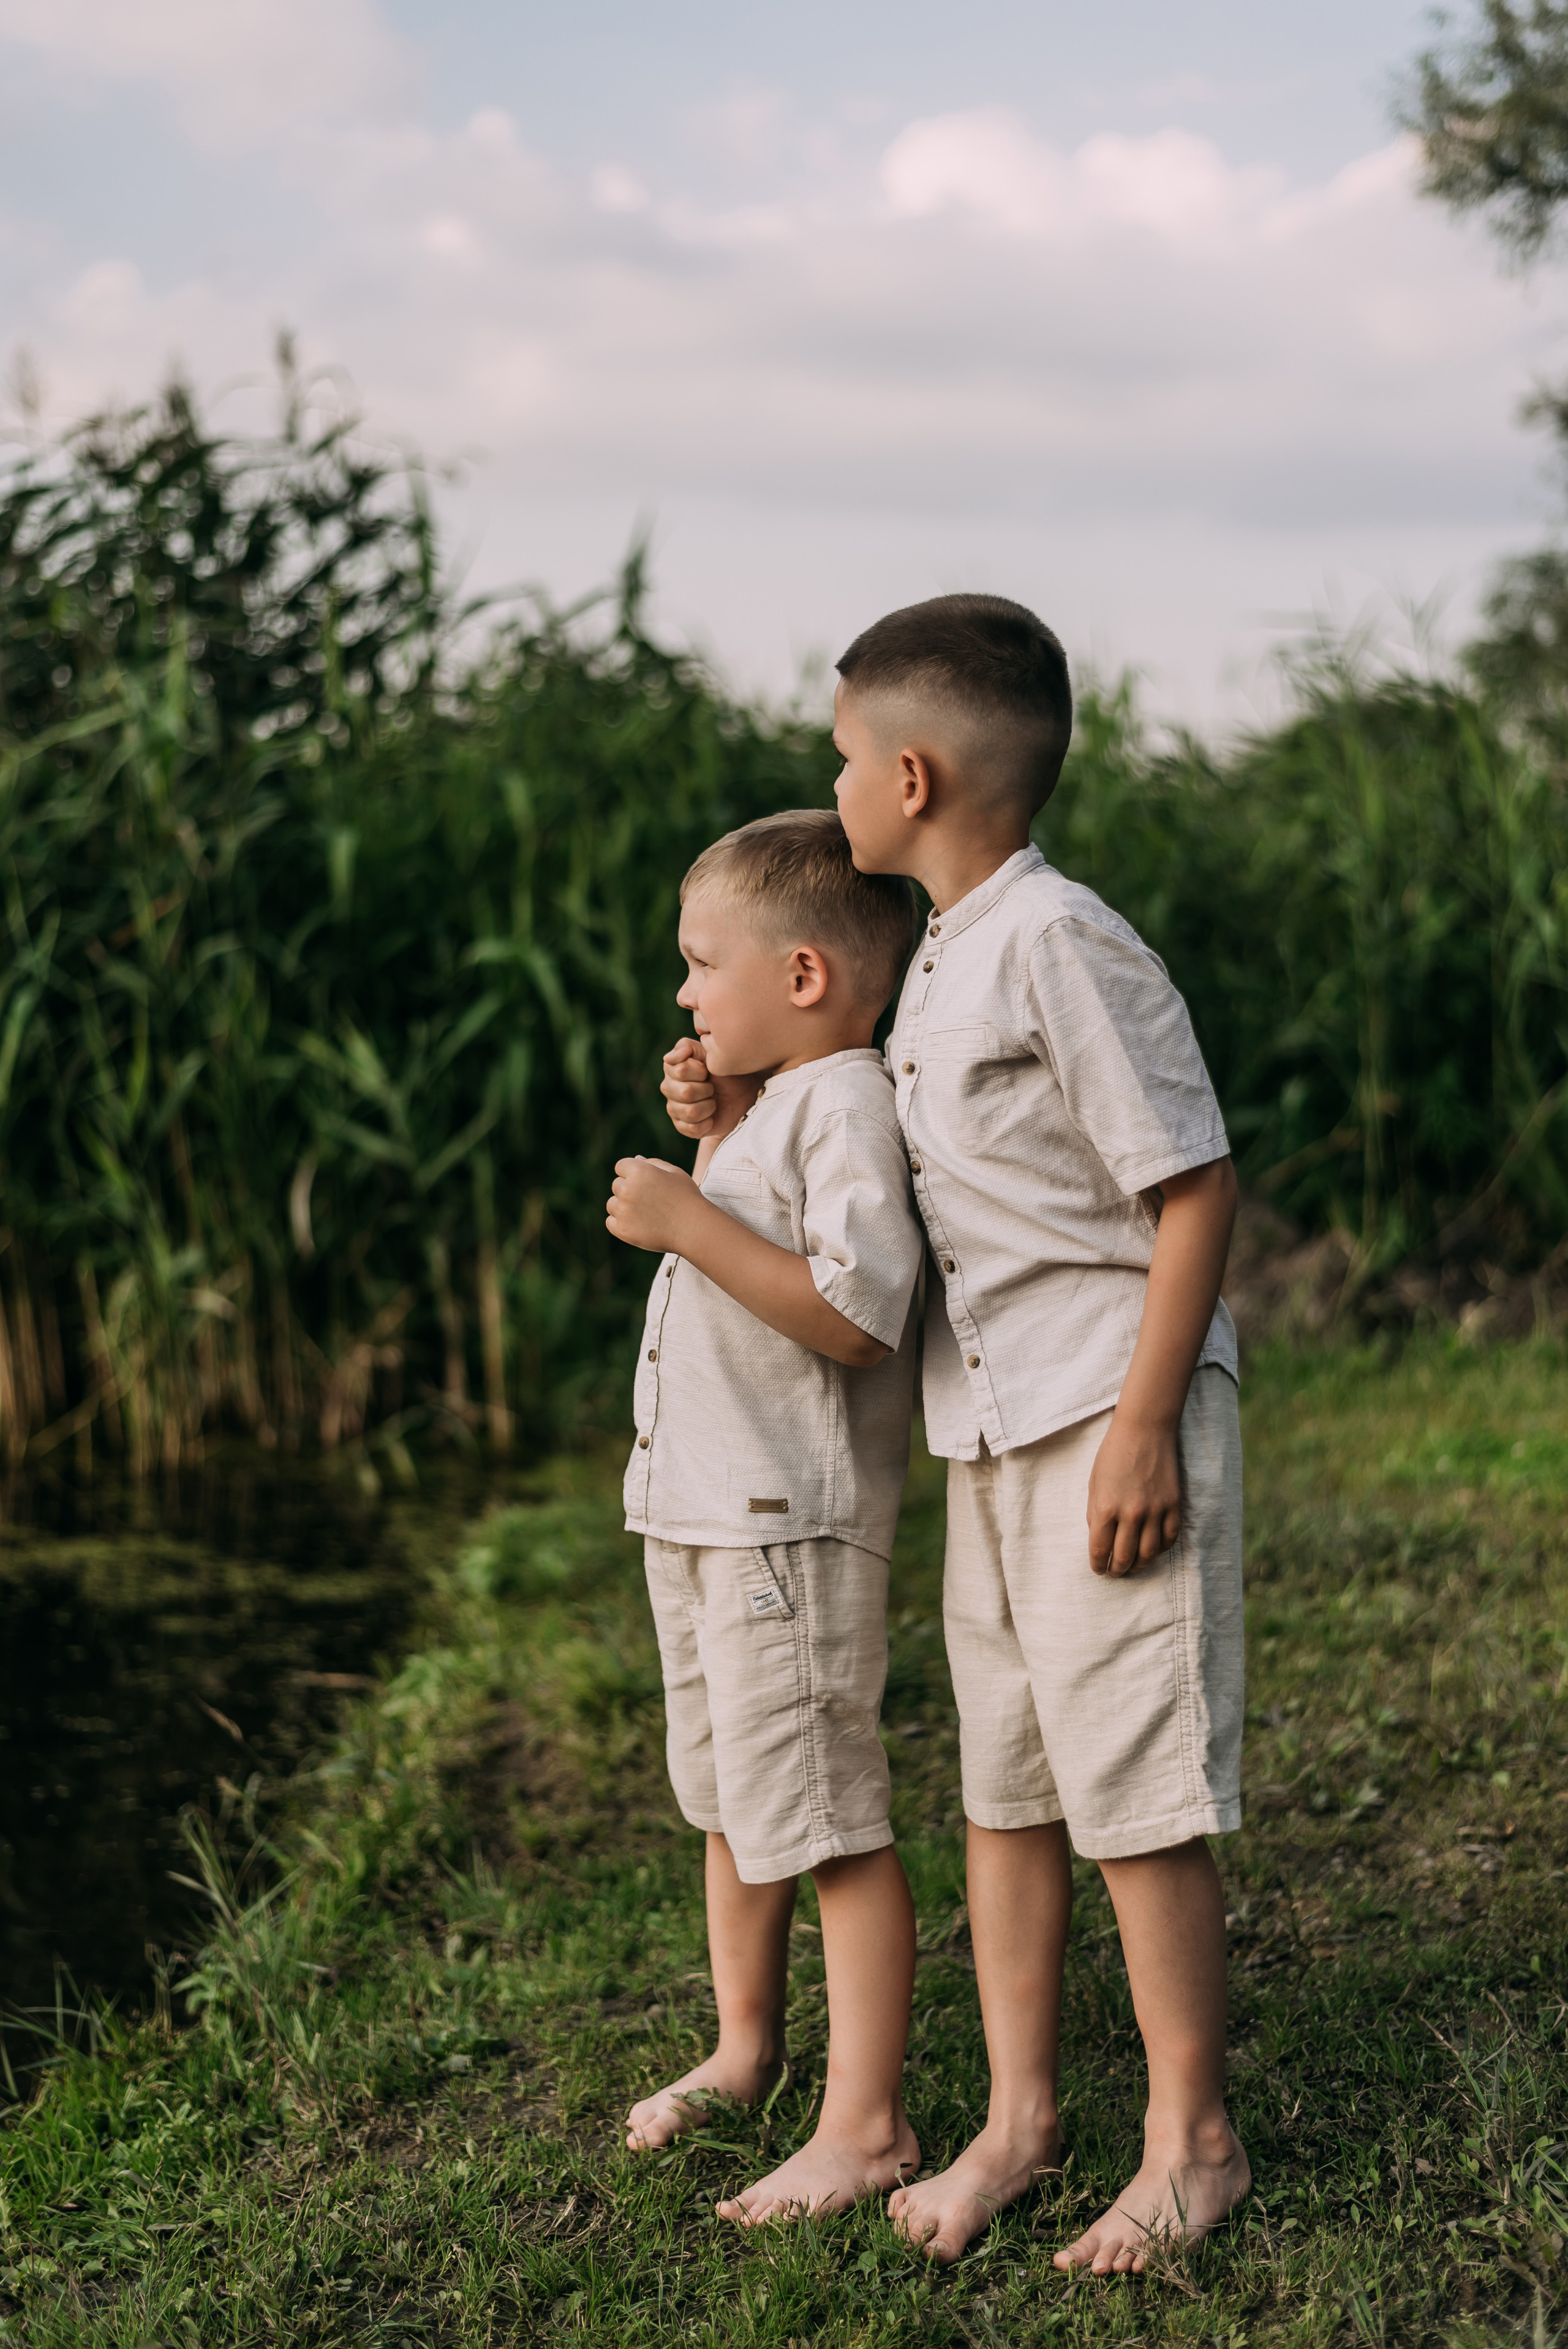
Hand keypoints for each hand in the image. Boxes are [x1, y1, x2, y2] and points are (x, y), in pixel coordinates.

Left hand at [606, 1155, 703, 1254]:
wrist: (693, 1228)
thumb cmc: (687, 1197)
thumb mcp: (675, 1173)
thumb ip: (653, 1163)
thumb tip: (636, 1159)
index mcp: (638, 1171)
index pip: (621, 1166)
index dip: (632, 1173)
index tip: (645, 1184)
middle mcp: (627, 1189)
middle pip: (616, 1185)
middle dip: (629, 1190)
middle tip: (650, 1200)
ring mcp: (623, 1211)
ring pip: (612, 1204)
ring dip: (623, 1206)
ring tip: (645, 1213)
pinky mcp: (622, 1230)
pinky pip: (610, 1222)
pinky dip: (620, 1223)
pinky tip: (638, 1224)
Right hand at [661, 1037, 761, 1144]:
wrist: (741, 1094)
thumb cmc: (724, 1071)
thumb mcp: (709, 1052)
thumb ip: (686, 1047)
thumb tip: (668, 1058)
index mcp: (671, 1069)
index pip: (681, 1071)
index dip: (700, 1072)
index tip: (707, 1071)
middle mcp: (668, 1088)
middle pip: (685, 1093)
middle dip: (707, 1090)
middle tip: (712, 1088)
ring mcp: (673, 1109)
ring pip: (690, 1112)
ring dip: (709, 1106)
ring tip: (712, 1101)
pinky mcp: (682, 1127)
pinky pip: (693, 1128)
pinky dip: (708, 1122)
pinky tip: (711, 1116)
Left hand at [1086, 1414, 1181, 1575]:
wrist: (1144, 1430)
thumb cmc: (1113, 1454)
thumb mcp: (1094, 1483)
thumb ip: (1095, 1513)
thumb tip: (1100, 1538)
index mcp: (1105, 1508)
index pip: (1100, 1550)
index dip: (1098, 1565)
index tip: (1098, 1569)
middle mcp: (1130, 1514)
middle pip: (1124, 1558)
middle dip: (1117, 1570)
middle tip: (1114, 1572)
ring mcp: (1154, 1511)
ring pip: (1148, 1554)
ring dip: (1138, 1564)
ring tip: (1132, 1565)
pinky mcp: (1173, 1505)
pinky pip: (1169, 1538)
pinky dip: (1161, 1549)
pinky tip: (1153, 1549)